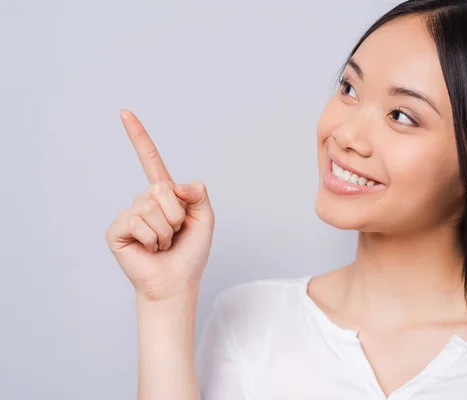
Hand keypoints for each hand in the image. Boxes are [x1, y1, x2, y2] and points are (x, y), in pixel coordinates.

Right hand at [105, 110, 214, 300]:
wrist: (177, 282)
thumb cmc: (191, 252)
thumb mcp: (205, 219)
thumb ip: (198, 194)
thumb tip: (174, 185)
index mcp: (164, 195)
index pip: (150, 161)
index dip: (139, 137)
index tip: (124, 112)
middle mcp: (144, 200)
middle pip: (162, 189)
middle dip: (177, 215)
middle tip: (175, 234)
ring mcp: (129, 214)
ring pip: (151, 208)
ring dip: (166, 231)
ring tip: (163, 244)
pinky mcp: (117, 230)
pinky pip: (138, 221)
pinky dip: (152, 239)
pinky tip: (149, 249)